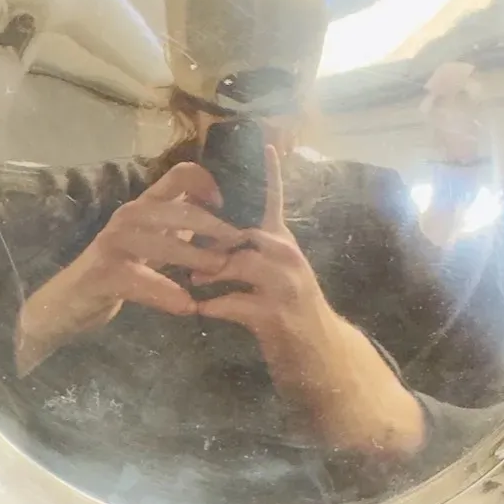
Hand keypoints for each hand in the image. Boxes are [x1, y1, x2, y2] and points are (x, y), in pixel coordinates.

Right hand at [15, 162, 241, 375]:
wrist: (71, 299)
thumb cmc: (121, 268)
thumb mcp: (156, 241)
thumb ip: (182, 226)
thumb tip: (223, 215)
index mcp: (145, 205)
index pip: (178, 174)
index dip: (206, 182)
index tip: (226, 205)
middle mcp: (129, 216)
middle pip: (178, 209)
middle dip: (213, 226)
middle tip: (238, 243)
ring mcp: (113, 242)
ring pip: (162, 242)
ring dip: (195, 255)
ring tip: (220, 270)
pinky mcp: (103, 272)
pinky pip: (140, 280)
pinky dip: (166, 293)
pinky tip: (187, 306)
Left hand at [192, 146, 426, 453]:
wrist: (321, 359)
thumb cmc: (292, 317)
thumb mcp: (278, 279)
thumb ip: (252, 257)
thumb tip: (218, 243)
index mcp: (285, 246)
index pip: (274, 202)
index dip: (269, 175)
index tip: (266, 145)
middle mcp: (289, 259)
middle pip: (242, 233)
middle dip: (209, 239)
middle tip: (182, 246)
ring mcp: (285, 286)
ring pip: (236, 265)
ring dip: (206, 273)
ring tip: (190, 283)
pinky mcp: (276, 315)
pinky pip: (234, 303)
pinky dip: (212, 306)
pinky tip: (199, 311)